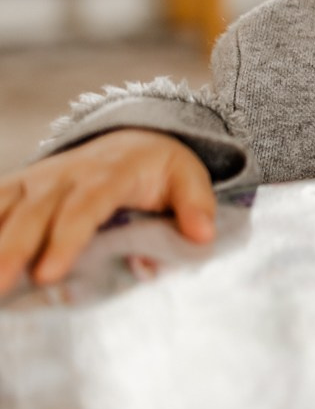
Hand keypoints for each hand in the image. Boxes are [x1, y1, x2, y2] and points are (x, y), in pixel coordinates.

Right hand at [0, 130, 215, 290]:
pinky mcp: (18, 185)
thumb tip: (201, 237)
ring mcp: (36, 178)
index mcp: (108, 174)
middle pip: (32, 213)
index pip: (83, 209)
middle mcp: (64, 174)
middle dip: (11, 250)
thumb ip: (196, 207)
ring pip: (0, 207)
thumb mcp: (189, 179)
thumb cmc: (163, 167)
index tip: (49, 274)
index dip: (65, 240)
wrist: (137, 134)